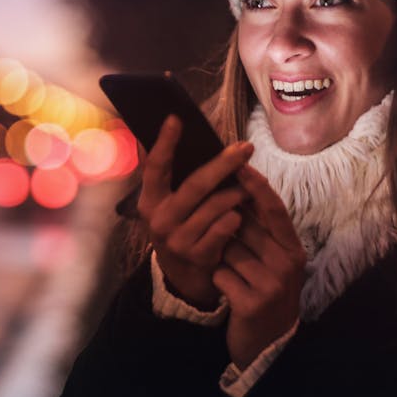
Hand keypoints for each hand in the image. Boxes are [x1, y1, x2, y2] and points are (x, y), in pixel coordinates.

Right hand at [137, 115, 253, 308]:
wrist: (184, 278)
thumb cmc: (181, 228)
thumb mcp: (167, 205)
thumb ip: (167, 175)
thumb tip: (161, 132)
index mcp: (149, 201)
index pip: (155, 167)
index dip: (164, 142)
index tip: (176, 118)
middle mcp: (159, 219)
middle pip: (196, 184)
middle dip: (224, 163)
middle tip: (246, 147)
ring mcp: (178, 240)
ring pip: (216, 205)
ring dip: (237, 193)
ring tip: (247, 187)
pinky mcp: (198, 256)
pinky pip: (226, 226)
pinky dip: (236, 217)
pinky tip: (240, 215)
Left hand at [212, 165, 305, 367]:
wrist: (267, 346)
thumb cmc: (264, 292)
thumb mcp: (272, 260)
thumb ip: (260, 231)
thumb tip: (238, 188)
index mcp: (293, 249)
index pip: (274, 209)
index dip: (256, 186)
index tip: (239, 164)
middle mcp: (287, 264)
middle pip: (244, 227)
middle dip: (227, 229)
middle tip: (227, 242)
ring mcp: (271, 285)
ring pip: (228, 251)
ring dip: (221, 259)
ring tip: (234, 275)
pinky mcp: (252, 304)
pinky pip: (220, 276)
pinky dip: (217, 280)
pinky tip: (227, 291)